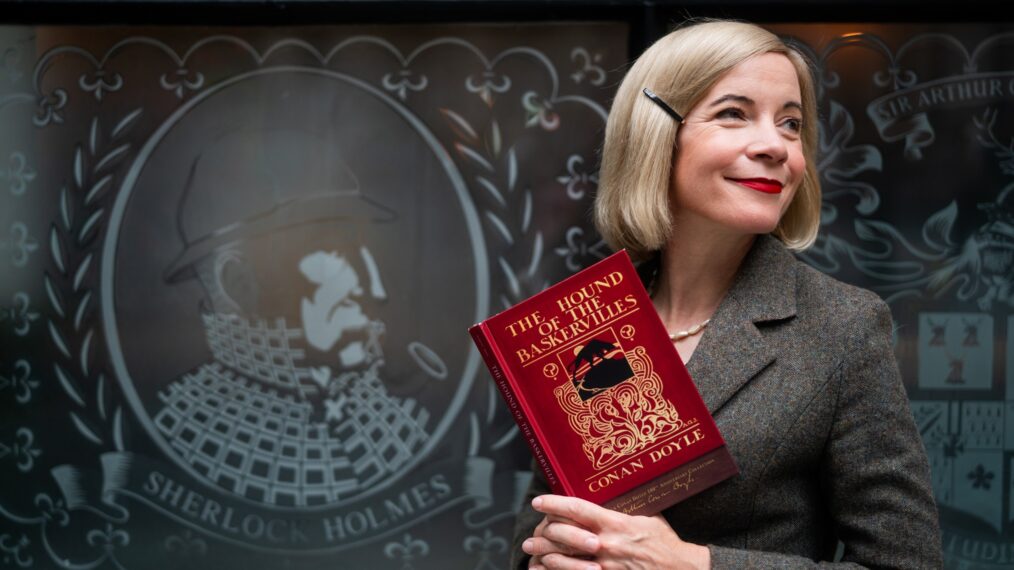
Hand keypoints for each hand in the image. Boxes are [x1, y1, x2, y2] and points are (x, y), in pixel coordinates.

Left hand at [522, 495, 709, 569]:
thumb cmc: (664, 542)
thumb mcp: (648, 517)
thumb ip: (625, 508)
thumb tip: (612, 491)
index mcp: (615, 524)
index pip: (578, 509)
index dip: (554, 504)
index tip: (538, 501)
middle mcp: (606, 545)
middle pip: (564, 536)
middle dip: (542, 534)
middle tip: (532, 536)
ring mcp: (605, 567)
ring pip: (564, 562)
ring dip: (544, 558)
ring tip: (532, 555)